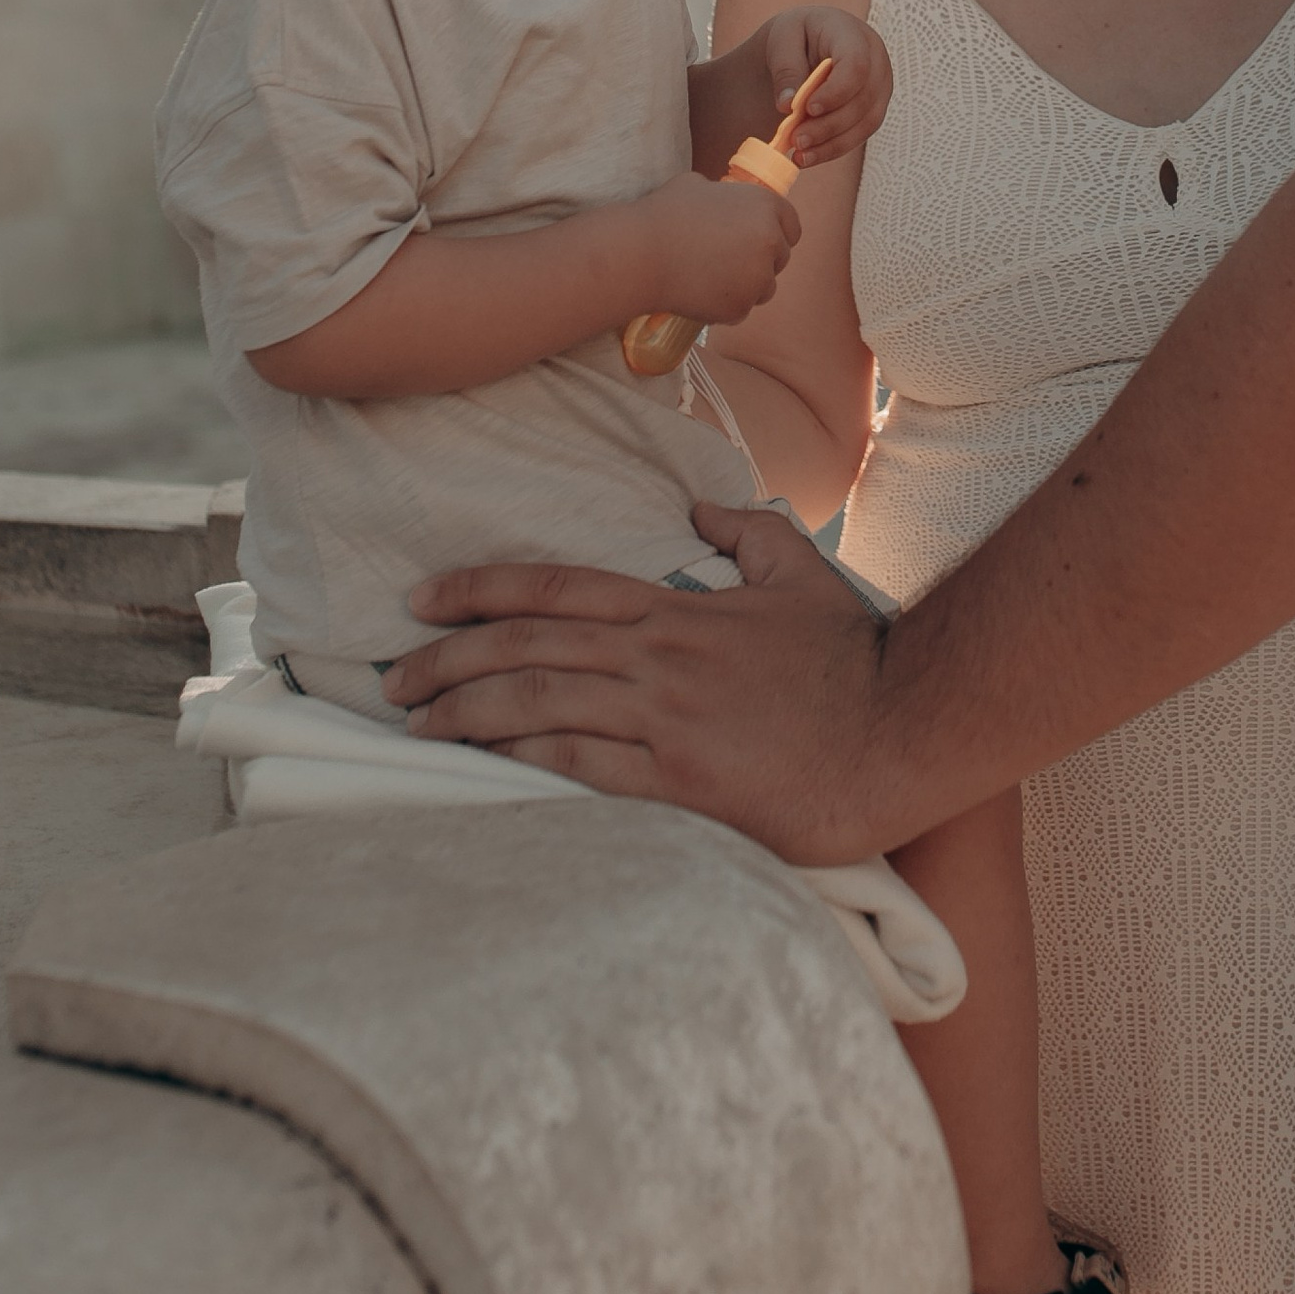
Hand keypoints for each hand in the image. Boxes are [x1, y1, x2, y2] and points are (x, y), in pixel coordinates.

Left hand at [389, 507, 893, 855]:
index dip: (481, 589)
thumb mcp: (800, 575)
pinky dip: (519, 760)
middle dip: (447, 657)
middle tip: (393, 673)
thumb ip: (747, 533)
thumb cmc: (853, 661)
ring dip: (464, 711)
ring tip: (417, 723)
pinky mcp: (678, 786)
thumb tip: (699, 507)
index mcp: (675, 611)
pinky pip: (578, 769)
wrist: (901, 732)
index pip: (556, 588)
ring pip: (537, 704)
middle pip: (526, 646)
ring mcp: (663, 722)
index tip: (425, 599)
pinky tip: (480, 764)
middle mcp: (655, 660)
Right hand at [632, 168, 799, 326]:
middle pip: (780, 259)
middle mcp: (770, 240)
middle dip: (760, 262)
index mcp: (765, 206)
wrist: (641, 254)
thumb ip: (725, 196)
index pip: (791, 226)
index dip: (776, 234)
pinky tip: (699, 294)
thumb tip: (725, 201)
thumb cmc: (664, 215)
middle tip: (727, 263)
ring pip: (764, 288)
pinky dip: (724, 307)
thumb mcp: (698, 186)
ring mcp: (758, 277)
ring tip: (710, 279)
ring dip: (745, 287)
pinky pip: (741, 310)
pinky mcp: (740, 306)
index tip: (759, 242)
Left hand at [760, 6, 891, 169]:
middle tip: (796, 140)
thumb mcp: (781, 41)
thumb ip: (785, 70)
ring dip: (832, 143)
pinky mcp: (873, 109)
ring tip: (799, 156)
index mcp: (853, 34)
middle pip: (863, 98)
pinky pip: (859, 134)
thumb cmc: (793, 38)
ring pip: (865, 122)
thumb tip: (786, 106)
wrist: (803, 45)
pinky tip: (808, 158)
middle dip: (829, 125)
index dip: (836, 91)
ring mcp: (879, 86)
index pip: (857, 64)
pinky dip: (833, 149)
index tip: (808, 109)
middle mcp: (876, 59)